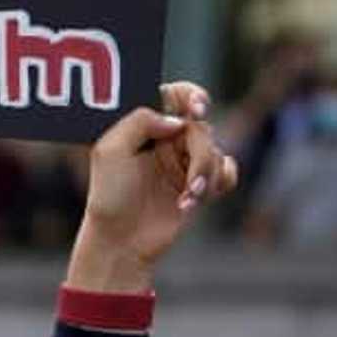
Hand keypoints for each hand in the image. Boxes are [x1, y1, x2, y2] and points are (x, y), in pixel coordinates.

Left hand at [68, 81, 237, 291]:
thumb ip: (139, 121)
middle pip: (201, 126)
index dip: (192, 96)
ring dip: (205, 175)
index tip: (197, 110)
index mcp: (144, 124)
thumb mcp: (110, 151)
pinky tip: (193, 202)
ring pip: (215, 150)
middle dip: (200, 151)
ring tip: (186, 199)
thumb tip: (177, 120)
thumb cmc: (109, 196)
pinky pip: (227, 170)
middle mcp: (167, 138)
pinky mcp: (199, 184)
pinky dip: (218, 183)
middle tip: (191, 179)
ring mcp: (184, 161)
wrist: (121, 241)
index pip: (176, 95)